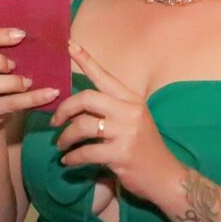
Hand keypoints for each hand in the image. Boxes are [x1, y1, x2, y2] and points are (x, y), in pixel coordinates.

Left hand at [49, 42, 184, 200]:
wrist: (165, 176)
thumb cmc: (146, 148)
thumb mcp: (134, 121)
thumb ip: (112, 109)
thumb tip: (79, 104)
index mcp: (131, 100)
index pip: (105, 76)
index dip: (86, 60)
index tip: (70, 45)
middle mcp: (129, 112)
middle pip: (86, 99)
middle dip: (64, 109)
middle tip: (55, 122)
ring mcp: (126, 132)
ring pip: (82, 126)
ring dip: (65, 137)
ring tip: (61, 145)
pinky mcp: (120, 154)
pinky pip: (86, 152)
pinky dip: (72, 157)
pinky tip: (68, 161)